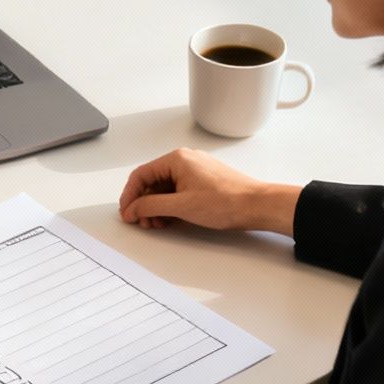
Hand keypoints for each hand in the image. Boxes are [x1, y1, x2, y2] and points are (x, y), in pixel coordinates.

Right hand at [119, 148, 299, 233]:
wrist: (257, 206)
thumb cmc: (226, 201)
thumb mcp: (181, 206)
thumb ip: (151, 206)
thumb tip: (133, 208)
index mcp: (177, 159)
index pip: (141, 175)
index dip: (130, 196)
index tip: (127, 212)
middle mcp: (185, 160)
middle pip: (152, 181)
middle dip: (144, 203)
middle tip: (142, 222)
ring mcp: (195, 170)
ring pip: (165, 187)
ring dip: (157, 206)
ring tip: (158, 224)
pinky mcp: (204, 181)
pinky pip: (179, 191)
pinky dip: (171, 205)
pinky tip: (172, 219)